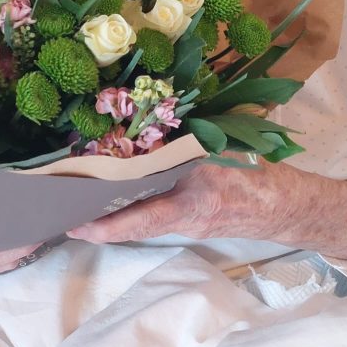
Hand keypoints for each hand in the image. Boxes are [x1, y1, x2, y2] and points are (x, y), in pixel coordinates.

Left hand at [66, 156, 313, 243]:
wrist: (284, 206)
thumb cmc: (257, 175)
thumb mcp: (225, 151)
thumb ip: (189, 141)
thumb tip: (152, 122)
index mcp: (195, 202)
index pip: (143, 219)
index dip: (108, 225)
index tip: (76, 225)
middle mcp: (185, 219)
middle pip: (133, 223)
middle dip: (98, 220)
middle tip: (61, 209)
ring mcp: (186, 223)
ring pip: (140, 220)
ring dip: (111, 213)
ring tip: (76, 199)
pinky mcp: (188, 221)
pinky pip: (153, 215)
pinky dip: (131, 207)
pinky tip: (111, 193)